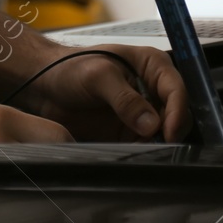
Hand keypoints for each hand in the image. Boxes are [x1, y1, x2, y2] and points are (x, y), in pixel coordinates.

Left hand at [14, 46, 189, 141]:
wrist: (45, 86)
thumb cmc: (70, 67)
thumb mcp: (98, 76)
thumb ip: (125, 98)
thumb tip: (151, 123)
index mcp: (152, 66)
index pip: (177, 89)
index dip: (177, 111)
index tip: (167, 131)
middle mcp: (153, 89)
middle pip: (177, 114)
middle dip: (171, 130)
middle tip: (159, 145)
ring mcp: (143, 113)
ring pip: (165, 133)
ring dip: (160, 144)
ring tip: (147, 152)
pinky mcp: (131, 133)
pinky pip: (147, 146)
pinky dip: (146, 153)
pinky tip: (137, 156)